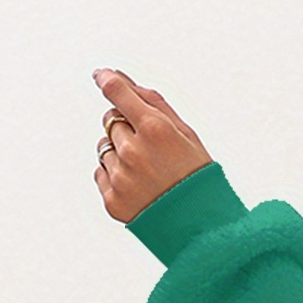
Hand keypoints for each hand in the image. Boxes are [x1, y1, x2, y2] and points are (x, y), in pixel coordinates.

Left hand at [92, 67, 214, 222]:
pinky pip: (101, 172)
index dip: (107, 79)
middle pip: (111, 120)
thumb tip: (121, 78)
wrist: (201, 227)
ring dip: (120, 152)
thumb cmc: (196, 175)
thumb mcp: (186, 134)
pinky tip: (139, 185)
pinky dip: (115, 174)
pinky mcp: (111, 199)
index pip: (117, 92)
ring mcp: (120, 176)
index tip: (100, 74)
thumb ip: (154, 103)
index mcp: (155, 130)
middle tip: (149, 145)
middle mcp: (133, 151)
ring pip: (104, 147)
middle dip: (125, 125)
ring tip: (146, 170)